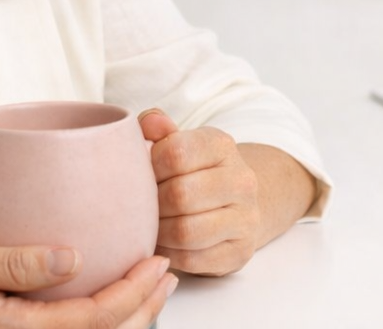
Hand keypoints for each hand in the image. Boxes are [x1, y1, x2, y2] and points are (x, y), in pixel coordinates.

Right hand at [0, 239, 175, 327]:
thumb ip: (14, 262)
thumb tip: (74, 256)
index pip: (94, 319)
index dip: (135, 293)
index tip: (159, 262)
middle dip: (143, 308)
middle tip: (168, 272)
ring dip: (125, 317)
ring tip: (149, 285)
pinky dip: (96, 318)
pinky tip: (102, 292)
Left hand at [139, 109, 261, 275]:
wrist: (238, 202)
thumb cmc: (196, 171)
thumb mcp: (181, 142)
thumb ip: (159, 129)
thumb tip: (146, 123)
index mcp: (222, 146)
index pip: (176, 152)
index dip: (149, 166)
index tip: (141, 173)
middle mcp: (241, 181)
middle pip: (180, 195)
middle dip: (151, 203)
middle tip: (137, 205)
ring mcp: (245, 219)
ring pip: (186, 231)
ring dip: (159, 231)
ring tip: (148, 225)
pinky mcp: (239, 252)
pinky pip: (194, 259)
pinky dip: (170, 253)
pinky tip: (163, 243)